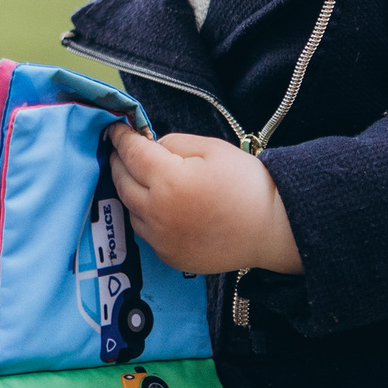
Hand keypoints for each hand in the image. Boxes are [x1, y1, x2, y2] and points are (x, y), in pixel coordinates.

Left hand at [107, 126, 300, 277]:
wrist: (273, 230)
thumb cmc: (248, 184)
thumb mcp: (213, 148)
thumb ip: (174, 143)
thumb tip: (152, 147)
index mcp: (169, 181)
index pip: (131, 154)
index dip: (121, 138)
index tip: (115, 130)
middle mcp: (158, 213)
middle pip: (122, 182)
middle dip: (119, 162)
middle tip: (121, 150)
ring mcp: (162, 239)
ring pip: (130, 209)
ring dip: (130, 190)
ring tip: (139, 176)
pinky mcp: (170, 256)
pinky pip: (146, 232)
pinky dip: (145, 215)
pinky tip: (158, 205)